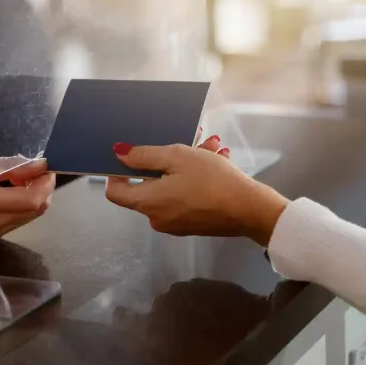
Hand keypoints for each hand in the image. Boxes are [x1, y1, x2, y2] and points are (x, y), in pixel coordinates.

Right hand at [0, 159, 55, 240]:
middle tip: (30, 171)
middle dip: (43, 188)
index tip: (44, 167)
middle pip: (37, 209)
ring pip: (30, 216)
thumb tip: (39, 165)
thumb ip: (7, 167)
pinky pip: (17, 220)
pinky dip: (21, 205)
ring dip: (33, 196)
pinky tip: (7, 192)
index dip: (46, 182)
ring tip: (17, 179)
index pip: (34, 198)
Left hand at [104, 137, 289, 245]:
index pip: (115, 192)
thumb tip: (118, 154)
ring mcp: (176, 224)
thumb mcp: (177, 157)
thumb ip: (145, 155)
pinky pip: (186, 197)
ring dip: (188, 165)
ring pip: (172, 187)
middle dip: (168, 159)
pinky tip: (218, 160)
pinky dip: (196, 180)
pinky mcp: (194, 224)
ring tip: (212, 146)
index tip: (135, 155)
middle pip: (150, 185)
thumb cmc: (211, 181)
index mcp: (147, 202)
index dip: (118, 172)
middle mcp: (157, 218)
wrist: (250, 210)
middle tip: (191, 140)